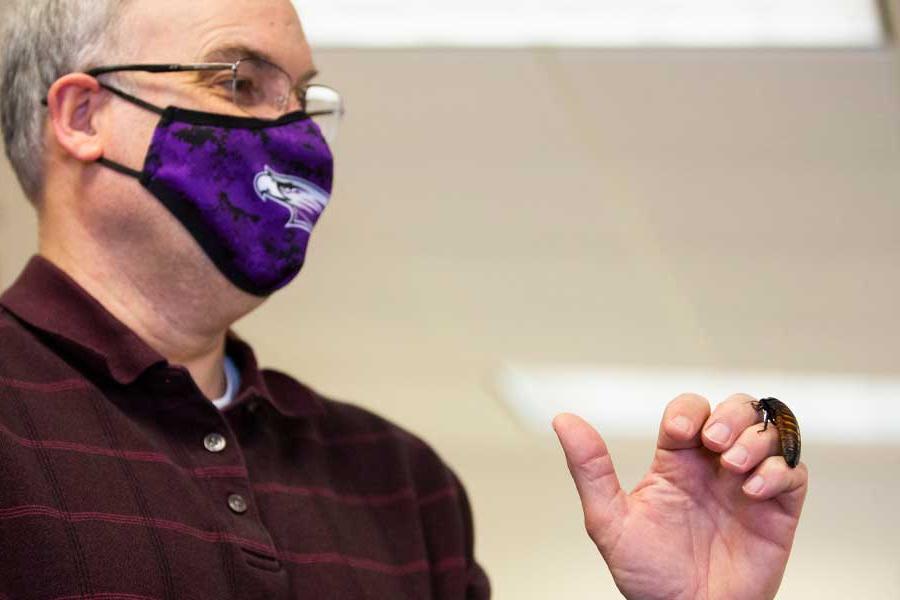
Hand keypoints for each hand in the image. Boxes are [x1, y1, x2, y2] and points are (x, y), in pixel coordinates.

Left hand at [552, 393, 807, 599]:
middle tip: (714, 443)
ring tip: (733, 465)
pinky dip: (779, 471)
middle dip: (729, 415)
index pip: (689, 411)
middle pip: (736, 409)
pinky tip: (753, 490)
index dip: (688, 409)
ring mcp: (747, 486)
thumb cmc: (649, 577)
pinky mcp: (777, 511)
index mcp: (676, 463)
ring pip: (768, 432)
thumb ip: (590, 469)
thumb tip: (563, 420)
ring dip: (755, 438)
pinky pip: (794, 473)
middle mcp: (714, 468)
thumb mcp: (610, 521)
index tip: (679, 431)